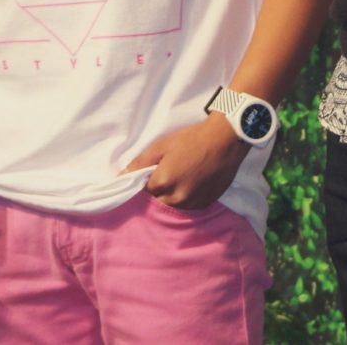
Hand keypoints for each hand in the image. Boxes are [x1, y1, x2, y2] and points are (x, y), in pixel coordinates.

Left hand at [122, 114, 251, 208]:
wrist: (225, 139)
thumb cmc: (191, 139)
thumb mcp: (162, 145)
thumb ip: (140, 163)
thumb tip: (121, 177)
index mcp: (164, 183)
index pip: (145, 192)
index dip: (148, 181)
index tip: (153, 173)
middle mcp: (178, 198)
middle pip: (159, 202)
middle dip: (159, 191)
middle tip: (168, 174)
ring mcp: (193, 202)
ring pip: (174, 207)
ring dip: (173, 197)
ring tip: (180, 179)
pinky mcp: (207, 203)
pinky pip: (190, 207)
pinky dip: (187, 199)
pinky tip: (192, 184)